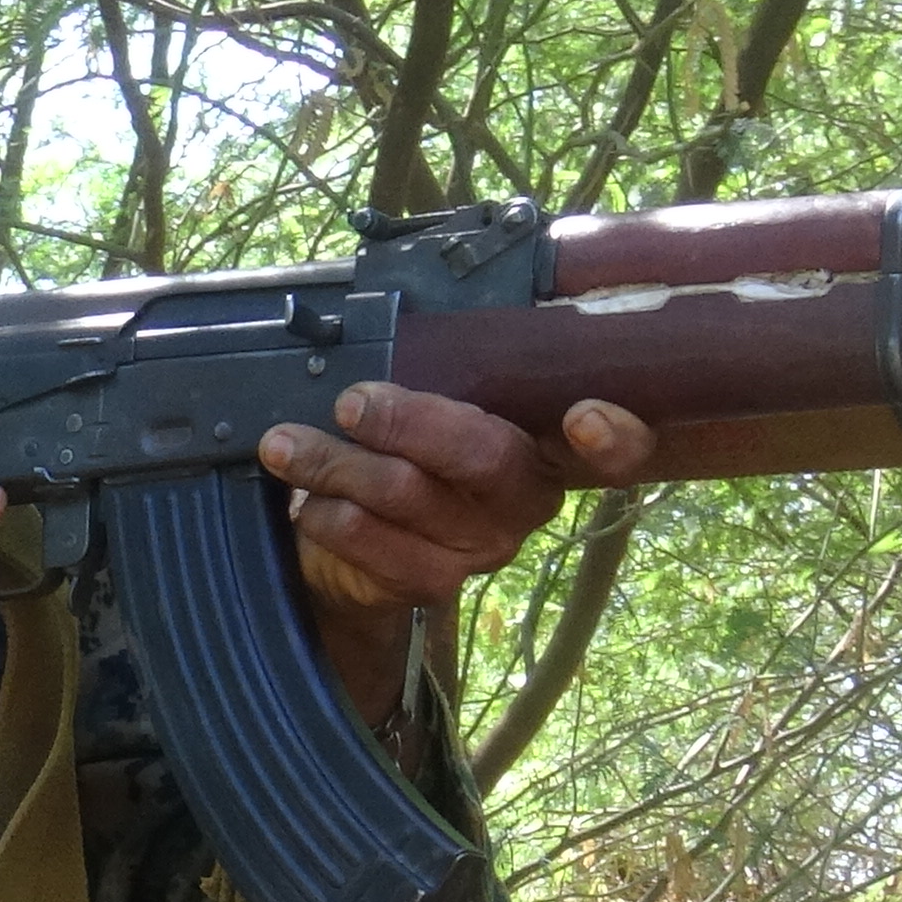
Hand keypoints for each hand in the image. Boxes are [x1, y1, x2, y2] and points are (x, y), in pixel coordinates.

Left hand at [263, 383, 652, 611]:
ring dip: (336, 464)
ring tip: (286, 443)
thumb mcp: (430, 399)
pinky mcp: (432, 585)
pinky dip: (328, 514)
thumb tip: (390, 316)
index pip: (616, 449)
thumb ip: (439, 370)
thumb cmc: (400, 448)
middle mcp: (526, 501)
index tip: (586, 416)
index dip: (614, 436)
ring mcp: (482, 549)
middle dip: (408, 422)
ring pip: (410, 496)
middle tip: (350, 401)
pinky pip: (374, 544)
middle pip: (484, 457)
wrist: (353, 546)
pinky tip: (304, 498)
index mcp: (546, 444)